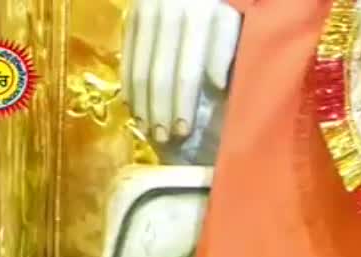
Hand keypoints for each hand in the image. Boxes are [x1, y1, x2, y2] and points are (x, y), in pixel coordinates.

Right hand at [120, 0, 240, 144]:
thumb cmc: (223, 3)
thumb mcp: (234, 18)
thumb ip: (226, 48)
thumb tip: (216, 85)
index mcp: (197, 19)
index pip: (186, 72)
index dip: (183, 104)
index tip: (184, 131)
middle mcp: (167, 16)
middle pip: (158, 74)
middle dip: (159, 110)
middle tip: (162, 138)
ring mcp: (144, 15)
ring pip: (138, 67)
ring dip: (141, 103)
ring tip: (146, 130)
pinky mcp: (130, 16)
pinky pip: (125, 56)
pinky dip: (128, 84)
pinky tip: (132, 107)